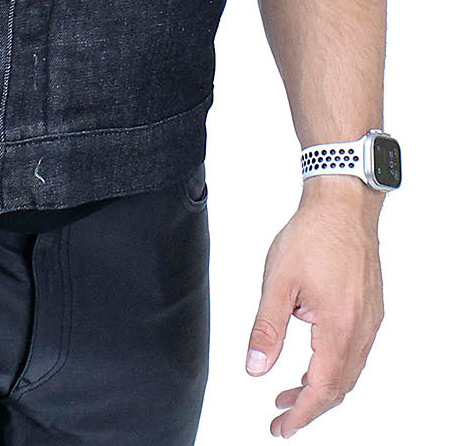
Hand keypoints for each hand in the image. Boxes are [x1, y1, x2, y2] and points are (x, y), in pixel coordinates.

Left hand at [245, 178, 384, 437]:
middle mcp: (361, 329)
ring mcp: (370, 320)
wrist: (343, 204)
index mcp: (338, 327)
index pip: (321, 389)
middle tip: (280, 417)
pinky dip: (334, 367)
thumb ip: (267, 328)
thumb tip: (256, 368)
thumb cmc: (312, 235)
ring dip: (321, 388)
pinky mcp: (370, 309)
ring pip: (349, 371)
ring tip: (290, 392)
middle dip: (309, 406)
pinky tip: (313, 361)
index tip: (280, 428)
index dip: (300, 414)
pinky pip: (355, 351)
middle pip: (338, 387)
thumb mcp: (278, 281)